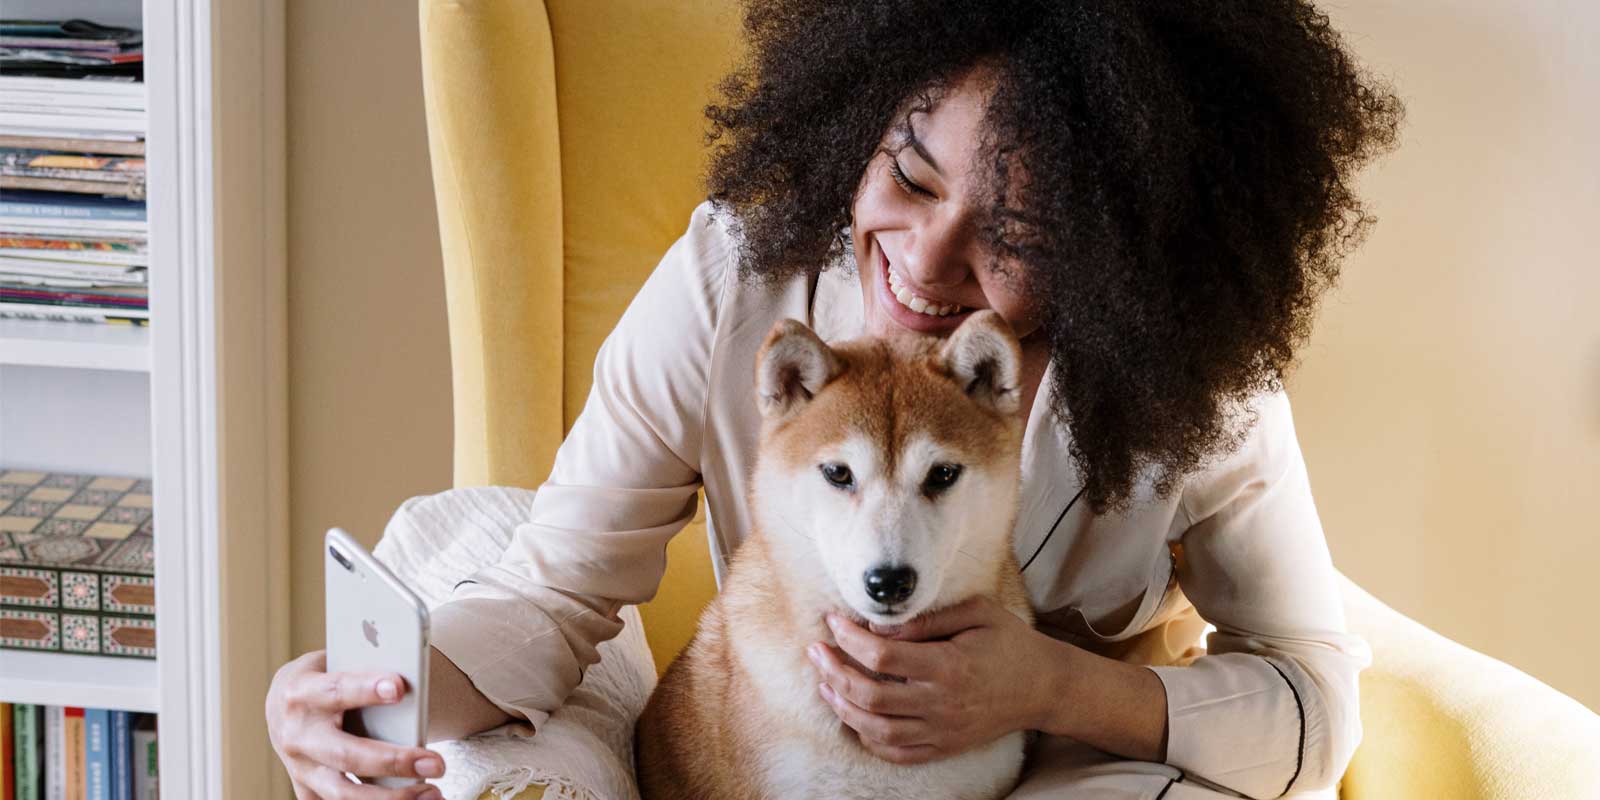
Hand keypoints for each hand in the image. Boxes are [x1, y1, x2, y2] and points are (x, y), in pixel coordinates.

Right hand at [265, 650, 444, 798]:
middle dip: (394, 761)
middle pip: (347, 754)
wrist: (285, 700)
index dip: (366, 689)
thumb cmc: (325, 675)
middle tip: (437, 763)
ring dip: (391, 797)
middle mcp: (296, 734)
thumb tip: (411, 684)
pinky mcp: (307, 787)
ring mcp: (299, 766)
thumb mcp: (336, 662)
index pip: (336, 690)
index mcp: (301, 692)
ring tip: (433, 792)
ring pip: (344, 792)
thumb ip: (365, 670)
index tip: (400, 688)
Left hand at [807, 596, 1056, 764]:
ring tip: (825, 684)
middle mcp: (942, 703)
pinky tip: (854, 718)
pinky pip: (897, 753)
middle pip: (870, 695)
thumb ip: (926, 619)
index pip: (883, 654)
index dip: (850, 638)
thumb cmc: (1010, 642)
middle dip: (834, 672)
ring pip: (877, 730)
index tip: (834, 621)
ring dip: (843, 708)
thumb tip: (878, 626)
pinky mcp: (945, 746)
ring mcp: (942, 730)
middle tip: (816, 651)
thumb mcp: (976, 612)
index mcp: (949, 665)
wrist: (1045, 687)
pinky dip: (869, 739)